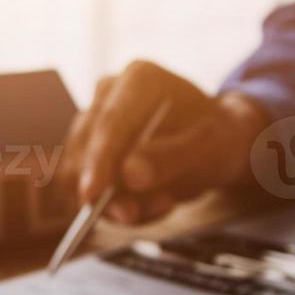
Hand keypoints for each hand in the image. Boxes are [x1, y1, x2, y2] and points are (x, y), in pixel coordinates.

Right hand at [61, 60, 269, 224]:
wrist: (216, 143)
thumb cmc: (217, 140)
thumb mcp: (208, 149)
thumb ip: (170, 158)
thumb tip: (130, 176)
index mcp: (141, 78)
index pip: (111, 122)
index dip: (98, 160)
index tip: (92, 195)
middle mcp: (110, 92)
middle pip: (86, 145)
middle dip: (103, 189)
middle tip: (131, 216)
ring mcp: (94, 118)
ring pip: (78, 168)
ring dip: (109, 201)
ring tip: (158, 206)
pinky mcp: (87, 147)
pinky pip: (82, 184)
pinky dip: (109, 206)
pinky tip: (146, 206)